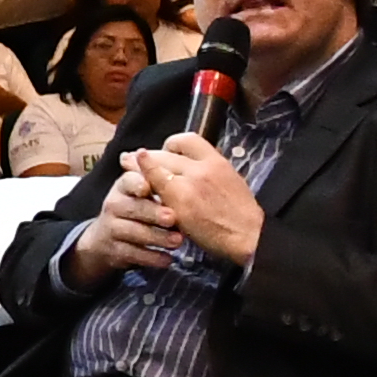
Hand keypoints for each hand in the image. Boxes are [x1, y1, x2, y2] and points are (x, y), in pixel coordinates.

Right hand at [76, 162, 185, 285]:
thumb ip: (157, 179)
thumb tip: (181, 163)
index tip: (148, 187)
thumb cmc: (135, 208)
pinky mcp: (115, 250)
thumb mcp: (141, 191)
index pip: (128, 181)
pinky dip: (152, 258)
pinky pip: (133, 254)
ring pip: (134, 232)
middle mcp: (114, 205)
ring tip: (178, 241)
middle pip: (132, 207)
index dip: (137, 183)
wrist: (105, 239)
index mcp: (123, 186)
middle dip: (153, 213)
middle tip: (173, 218)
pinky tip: (168, 259)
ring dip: (157, 237)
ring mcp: (112, 228)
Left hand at [130, 131, 267, 267]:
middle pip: (166, 153)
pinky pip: (154, 188)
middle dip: (147, 155)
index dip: (171, 143)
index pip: (187, 139)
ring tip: (126, 164)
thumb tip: (188, 163)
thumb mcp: (230, 180)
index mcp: (217, 162)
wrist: (249, 236)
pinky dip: (142, 182)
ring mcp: (188, 186)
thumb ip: (209, 169)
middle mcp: (201, 169)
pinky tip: (133, 181)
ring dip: (138, 166)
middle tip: (132, 157)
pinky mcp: (178, 205)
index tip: (165, 151)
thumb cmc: (241, 213)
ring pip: (156, 168)